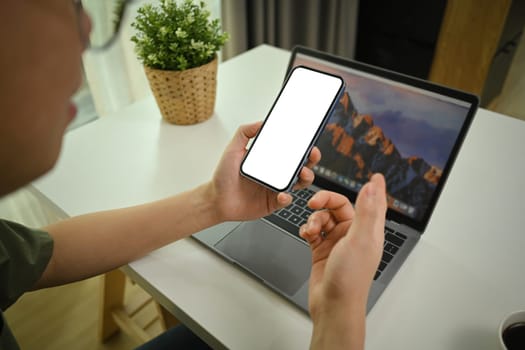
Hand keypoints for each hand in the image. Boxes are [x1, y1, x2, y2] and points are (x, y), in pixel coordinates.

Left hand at [209, 122, 320, 221]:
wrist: (216, 200)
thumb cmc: (224, 177)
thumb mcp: (233, 149)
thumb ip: (245, 132)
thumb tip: (262, 122)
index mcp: (270, 160)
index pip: (291, 151)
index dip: (303, 145)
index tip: (308, 140)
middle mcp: (276, 173)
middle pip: (302, 165)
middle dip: (312, 159)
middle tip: (312, 154)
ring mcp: (276, 188)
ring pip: (299, 182)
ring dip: (305, 177)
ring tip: (302, 173)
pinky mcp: (273, 203)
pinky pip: (287, 200)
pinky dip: (287, 197)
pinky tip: (282, 194)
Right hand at [300, 174, 386, 349]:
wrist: (332, 304)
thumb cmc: (350, 278)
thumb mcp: (360, 240)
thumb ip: (366, 211)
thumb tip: (373, 186)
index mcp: (368, 231)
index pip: (373, 202)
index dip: (373, 189)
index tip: (374, 175)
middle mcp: (353, 234)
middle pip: (339, 206)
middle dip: (324, 202)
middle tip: (312, 203)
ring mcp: (337, 242)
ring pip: (324, 217)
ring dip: (313, 219)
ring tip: (310, 229)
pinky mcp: (322, 250)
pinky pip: (314, 230)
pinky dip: (307, 229)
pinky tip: (305, 234)